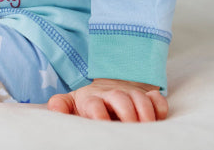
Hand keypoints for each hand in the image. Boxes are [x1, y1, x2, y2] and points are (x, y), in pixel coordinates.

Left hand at [47, 78, 167, 121]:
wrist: (108, 86)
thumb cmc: (89, 102)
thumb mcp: (72, 102)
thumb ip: (61, 105)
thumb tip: (54, 108)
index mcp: (92, 99)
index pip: (94, 104)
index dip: (98, 113)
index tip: (102, 124)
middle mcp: (112, 95)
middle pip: (120, 98)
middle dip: (127, 112)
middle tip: (130, 127)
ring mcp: (131, 93)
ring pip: (140, 98)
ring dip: (145, 112)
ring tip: (147, 126)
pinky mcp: (147, 95)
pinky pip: (157, 98)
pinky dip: (159, 106)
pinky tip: (158, 118)